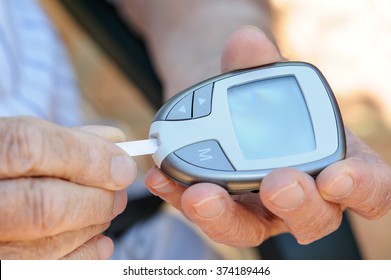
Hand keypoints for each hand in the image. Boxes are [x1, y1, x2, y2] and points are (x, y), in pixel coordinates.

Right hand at [0, 116, 136, 258]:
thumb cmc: (0, 166)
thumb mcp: (15, 141)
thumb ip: (64, 139)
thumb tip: (115, 142)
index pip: (30, 147)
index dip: (87, 155)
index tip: (123, 165)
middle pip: (45, 204)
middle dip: (96, 198)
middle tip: (119, 192)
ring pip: (47, 241)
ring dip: (93, 224)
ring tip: (107, 209)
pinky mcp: (1, 270)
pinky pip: (49, 271)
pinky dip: (84, 256)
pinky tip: (99, 241)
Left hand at [144, 26, 390, 246]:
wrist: (217, 107)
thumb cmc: (255, 96)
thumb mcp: (261, 77)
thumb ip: (257, 63)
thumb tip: (246, 43)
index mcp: (332, 162)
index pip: (367, 187)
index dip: (361, 189)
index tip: (337, 177)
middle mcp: (300, 194)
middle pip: (312, 219)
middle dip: (297, 206)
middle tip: (276, 183)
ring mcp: (259, 208)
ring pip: (249, 228)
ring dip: (224, 214)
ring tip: (200, 192)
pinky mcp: (222, 210)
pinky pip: (205, 213)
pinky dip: (181, 195)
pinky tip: (161, 176)